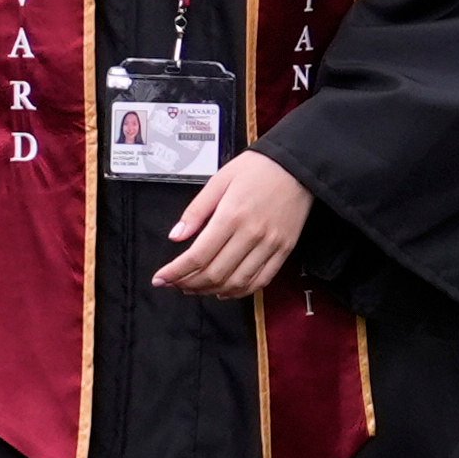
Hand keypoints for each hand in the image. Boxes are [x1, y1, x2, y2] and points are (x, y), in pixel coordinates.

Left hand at [151, 150, 311, 298]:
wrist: (298, 166)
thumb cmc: (257, 168)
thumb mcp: (219, 180)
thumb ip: (196, 211)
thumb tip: (175, 236)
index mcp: (231, 215)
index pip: (197, 256)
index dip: (175, 272)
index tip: (160, 279)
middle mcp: (252, 234)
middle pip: (215, 274)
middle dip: (189, 284)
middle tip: (174, 284)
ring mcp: (270, 245)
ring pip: (237, 283)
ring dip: (211, 291)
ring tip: (194, 288)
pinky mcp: (284, 250)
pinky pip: (260, 281)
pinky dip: (240, 292)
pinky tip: (224, 291)